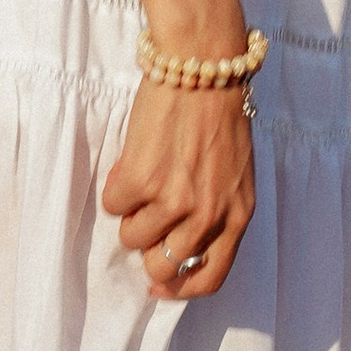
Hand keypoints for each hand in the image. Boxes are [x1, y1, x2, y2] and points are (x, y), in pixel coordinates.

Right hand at [102, 77, 256, 302]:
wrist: (203, 62)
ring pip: (132, 238)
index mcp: (237, 215)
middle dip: (148, 247)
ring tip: (141, 177)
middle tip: (146, 218)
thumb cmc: (218, 109)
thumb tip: (176, 239)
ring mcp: (174, 200)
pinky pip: (113, 204)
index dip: (180, 288)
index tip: (159, 285)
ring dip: (130, 212)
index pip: (210, 277)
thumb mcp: (234, 171)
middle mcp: (208, 215)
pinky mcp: (142, 179)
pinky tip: (130, 160)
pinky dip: (115, 186)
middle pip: (163, 267)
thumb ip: (216, 209)